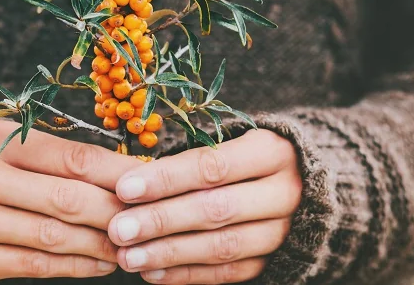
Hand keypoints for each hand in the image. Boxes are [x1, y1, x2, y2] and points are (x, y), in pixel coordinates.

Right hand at [0, 120, 140, 283]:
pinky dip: (73, 266)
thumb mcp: (13, 146)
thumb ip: (60, 157)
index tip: (148, 184)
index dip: (117, 173)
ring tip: (128, 245)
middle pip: (65, 199)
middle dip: (114, 212)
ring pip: (52, 237)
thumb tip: (128, 173)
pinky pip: (33, 265)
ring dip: (99, 244)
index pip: (71, 158)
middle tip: (145, 220)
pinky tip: (99, 263)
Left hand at [108, 129, 301, 283]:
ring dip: (169, 253)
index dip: (166, 178)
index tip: (125, 188)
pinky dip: (186, 274)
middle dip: (162, 220)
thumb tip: (127, 181)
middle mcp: (284, 192)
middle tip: (120, 228)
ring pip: (222, 245)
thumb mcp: (225, 142)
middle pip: (217, 208)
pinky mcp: (273, 259)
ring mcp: (282, 230)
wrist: (293, 182)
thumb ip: (184, 160)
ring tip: (129, 256)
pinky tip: (152, 272)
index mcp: (272, 152)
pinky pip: (227, 272)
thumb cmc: (241, 156)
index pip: (212, 166)